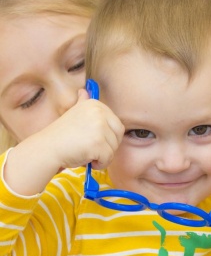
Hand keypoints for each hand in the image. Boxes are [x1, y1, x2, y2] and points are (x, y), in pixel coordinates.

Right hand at [4, 89, 123, 194]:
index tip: (94, 140)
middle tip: (92, 149)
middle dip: (108, 146)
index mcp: (95, 105)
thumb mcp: (73, 113)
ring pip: (114, 148)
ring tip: (87, 153)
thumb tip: (83, 91)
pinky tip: (87, 160)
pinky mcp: (98, 143)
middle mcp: (99, 112)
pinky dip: (100, 164)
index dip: (108, 137)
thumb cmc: (62, 135)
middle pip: (118, 135)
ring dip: (103, 156)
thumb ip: (82, 103)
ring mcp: (99, 127)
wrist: (47, 148)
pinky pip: (108, 158)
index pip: (117, 125)